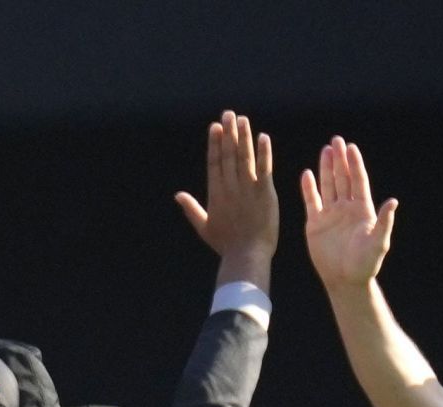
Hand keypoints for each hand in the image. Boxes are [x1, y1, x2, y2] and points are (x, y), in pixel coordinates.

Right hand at [176, 109, 277, 289]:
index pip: (214, 162)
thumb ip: (191, 209)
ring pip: (244, 157)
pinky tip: (262, 137)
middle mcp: (230, 187)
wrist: (247, 255)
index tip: (215, 127)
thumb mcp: (204, 227)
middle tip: (228, 114)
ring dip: (243, 136)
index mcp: (216, 194)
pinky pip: (264, 167)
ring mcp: (248, 189)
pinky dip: (263, 152)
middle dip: (228, 133)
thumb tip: (177, 194)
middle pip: (228, 154)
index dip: (215, 143)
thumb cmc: (226, 245)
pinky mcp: (265, 192)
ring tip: (242, 119)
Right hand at [300, 135, 398, 292]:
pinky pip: (311, 202)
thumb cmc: (365, 264)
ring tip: (325, 151)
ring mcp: (330, 215)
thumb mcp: (378, 243)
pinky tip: (307, 174)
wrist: (345, 280)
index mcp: (362, 210)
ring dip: (326, 169)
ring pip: (328, 186)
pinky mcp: (315, 224)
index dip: (355, 164)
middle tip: (336, 140)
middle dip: (340, 160)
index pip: (358, 181)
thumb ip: (384, 222)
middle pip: (343, 179)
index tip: (351, 147)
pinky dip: (308, 188)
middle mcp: (346, 208)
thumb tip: (393, 202)